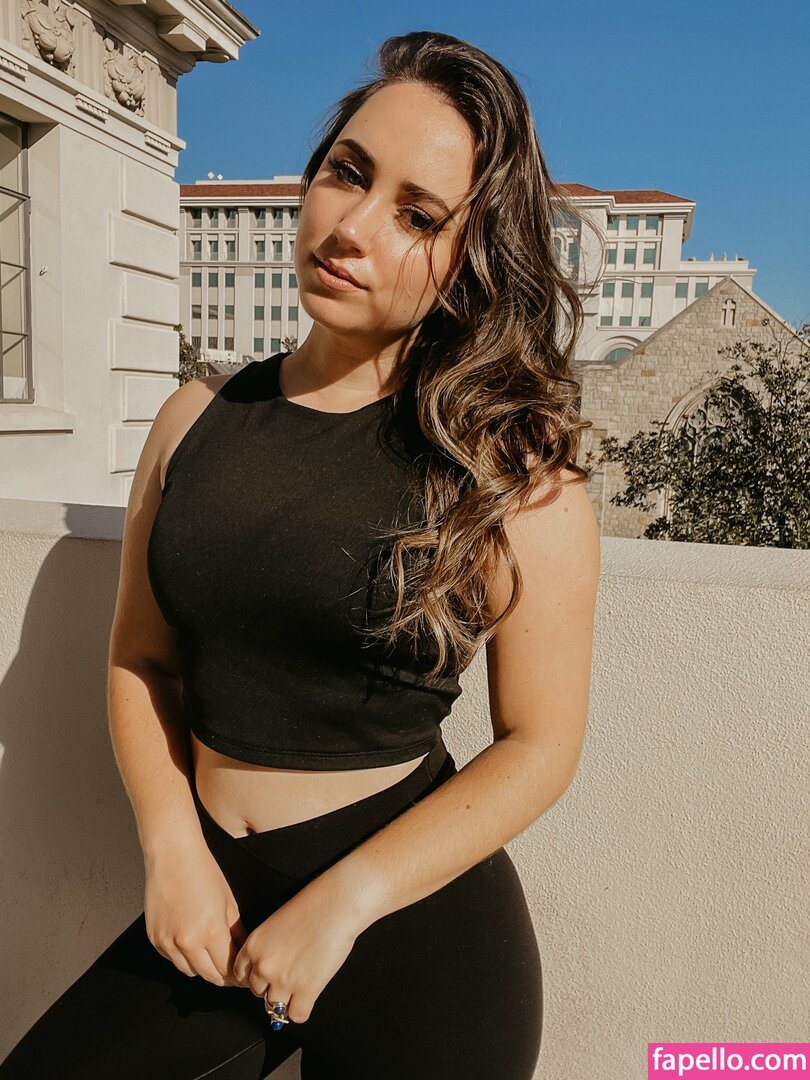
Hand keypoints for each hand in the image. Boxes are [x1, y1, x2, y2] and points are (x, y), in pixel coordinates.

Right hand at [144, 842, 247, 987]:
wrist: (173, 855)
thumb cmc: (203, 872)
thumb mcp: (229, 902)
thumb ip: (235, 933)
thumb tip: (241, 952)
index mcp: (212, 932)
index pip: (227, 970)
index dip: (236, 975)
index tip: (241, 975)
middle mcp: (188, 942)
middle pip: (208, 976)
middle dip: (221, 976)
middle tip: (230, 970)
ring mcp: (168, 942)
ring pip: (189, 971)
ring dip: (202, 967)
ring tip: (210, 954)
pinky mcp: (154, 939)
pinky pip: (172, 959)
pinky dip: (182, 956)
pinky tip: (190, 941)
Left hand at [232, 879, 361, 1023]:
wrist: (335, 905)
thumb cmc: (311, 907)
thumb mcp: (276, 923)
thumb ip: (266, 947)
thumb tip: (267, 968)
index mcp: (253, 946)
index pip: (241, 975)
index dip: (255, 976)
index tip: (265, 976)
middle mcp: (263, 966)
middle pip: (258, 992)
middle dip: (271, 986)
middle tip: (288, 975)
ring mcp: (284, 981)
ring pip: (275, 1007)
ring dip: (287, 999)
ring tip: (300, 984)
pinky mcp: (306, 990)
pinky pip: (297, 1015)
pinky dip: (302, 1009)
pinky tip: (309, 996)